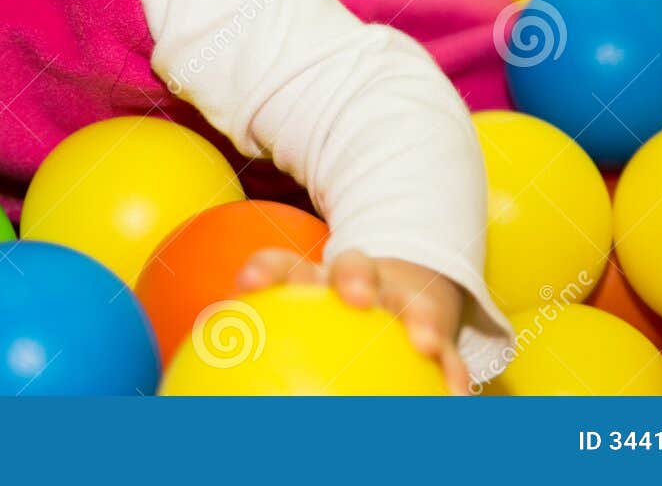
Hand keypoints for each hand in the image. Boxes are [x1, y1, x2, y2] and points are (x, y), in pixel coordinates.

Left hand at [236, 248, 470, 394]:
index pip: (284, 266)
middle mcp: (357, 281)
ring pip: (410, 302)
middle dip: (354, 276)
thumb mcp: (290, 329)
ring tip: (425, 344)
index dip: (266, 270)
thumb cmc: (322, 323)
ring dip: (419, 318)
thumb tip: (206, 386)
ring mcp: (398, 300)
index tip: (247, 284)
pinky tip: (455, 396)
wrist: (390, 294)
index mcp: (312, 279)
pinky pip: (448, 350)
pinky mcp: (433, 328)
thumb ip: (254, 350)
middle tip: (356, 298)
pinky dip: (452, 369)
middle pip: (353, 266)